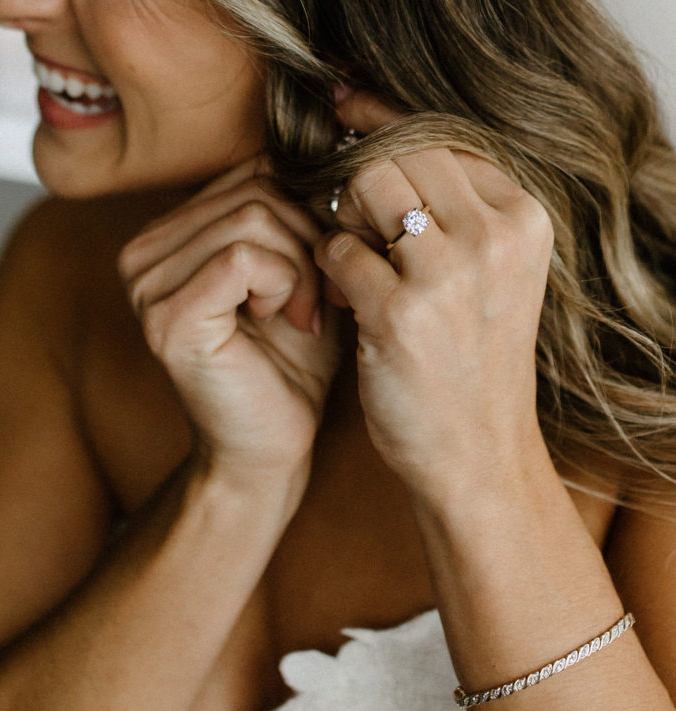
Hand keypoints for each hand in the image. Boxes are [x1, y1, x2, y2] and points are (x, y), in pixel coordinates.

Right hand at [119, 158, 338, 486]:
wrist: (270, 449)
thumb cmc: (291, 367)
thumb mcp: (302, 275)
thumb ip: (300, 217)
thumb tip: (330, 155)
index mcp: (169, 236)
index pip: (252, 171)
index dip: (307, 212)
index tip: (327, 271)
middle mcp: (144, 253)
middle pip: (256, 188)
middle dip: (310, 241)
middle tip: (323, 299)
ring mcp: (147, 285)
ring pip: (254, 216)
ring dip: (303, 267)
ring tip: (306, 315)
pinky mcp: (167, 317)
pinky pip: (244, 257)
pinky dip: (287, 285)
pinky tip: (290, 322)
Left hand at [315, 94, 553, 500]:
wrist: (475, 454)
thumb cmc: (475, 363)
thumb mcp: (493, 276)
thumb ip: (455, 210)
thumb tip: (372, 142)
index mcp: (522, 219)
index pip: (443, 137)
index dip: (388, 127)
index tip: (347, 118)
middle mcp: (491, 237)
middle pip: (400, 151)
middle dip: (359, 173)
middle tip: (342, 210)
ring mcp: (446, 274)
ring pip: (363, 187)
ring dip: (341, 214)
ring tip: (346, 257)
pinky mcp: (399, 314)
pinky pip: (335, 249)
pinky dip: (325, 265)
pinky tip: (340, 298)